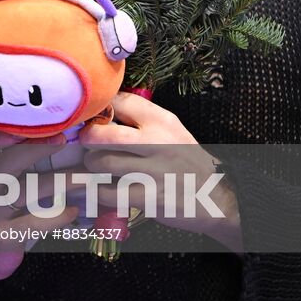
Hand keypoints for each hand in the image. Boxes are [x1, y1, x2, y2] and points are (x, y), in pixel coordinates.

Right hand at [0, 128, 78, 286]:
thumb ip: (16, 157)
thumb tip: (57, 131)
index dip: (1, 131)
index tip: (28, 118)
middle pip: (5, 164)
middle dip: (33, 148)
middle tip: (62, 138)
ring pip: (24, 192)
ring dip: (58, 181)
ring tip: (85, 176)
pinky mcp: (4, 236)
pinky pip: (30, 224)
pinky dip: (54, 217)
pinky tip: (72, 211)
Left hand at [77, 92, 241, 250]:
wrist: (215, 197)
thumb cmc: (186, 161)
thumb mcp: (171, 131)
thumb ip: (142, 120)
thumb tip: (101, 111)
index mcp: (162, 121)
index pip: (120, 102)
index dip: (101, 107)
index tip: (94, 115)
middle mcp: (157, 143)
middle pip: (103, 134)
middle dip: (87, 137)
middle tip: (85, 141)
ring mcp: (153, 172)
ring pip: (102, 163)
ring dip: (91, 165)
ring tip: (95, 165)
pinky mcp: (148, 197)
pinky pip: (108, 192)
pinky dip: (98, 190)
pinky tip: (101, 187)